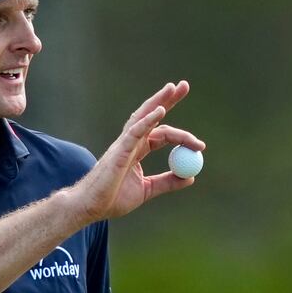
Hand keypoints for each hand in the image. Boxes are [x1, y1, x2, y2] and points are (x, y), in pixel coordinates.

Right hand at [70, 80, 204, 221]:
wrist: (91, 206)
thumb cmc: (112, 198)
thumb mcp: (146, 190)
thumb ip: (167, 182)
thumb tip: (191, 177)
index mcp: (137, 150)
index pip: (161, 133)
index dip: (180, 134)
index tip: (200, 145)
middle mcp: (131, 142)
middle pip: (152, 115)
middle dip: (168, 99)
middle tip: (184, 85)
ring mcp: (124, 144)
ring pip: (144, 117)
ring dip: (159, 101)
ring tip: (172, 88)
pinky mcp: (119, 151)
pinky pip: (135, 132)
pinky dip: (147, 120)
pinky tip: (160, 111)